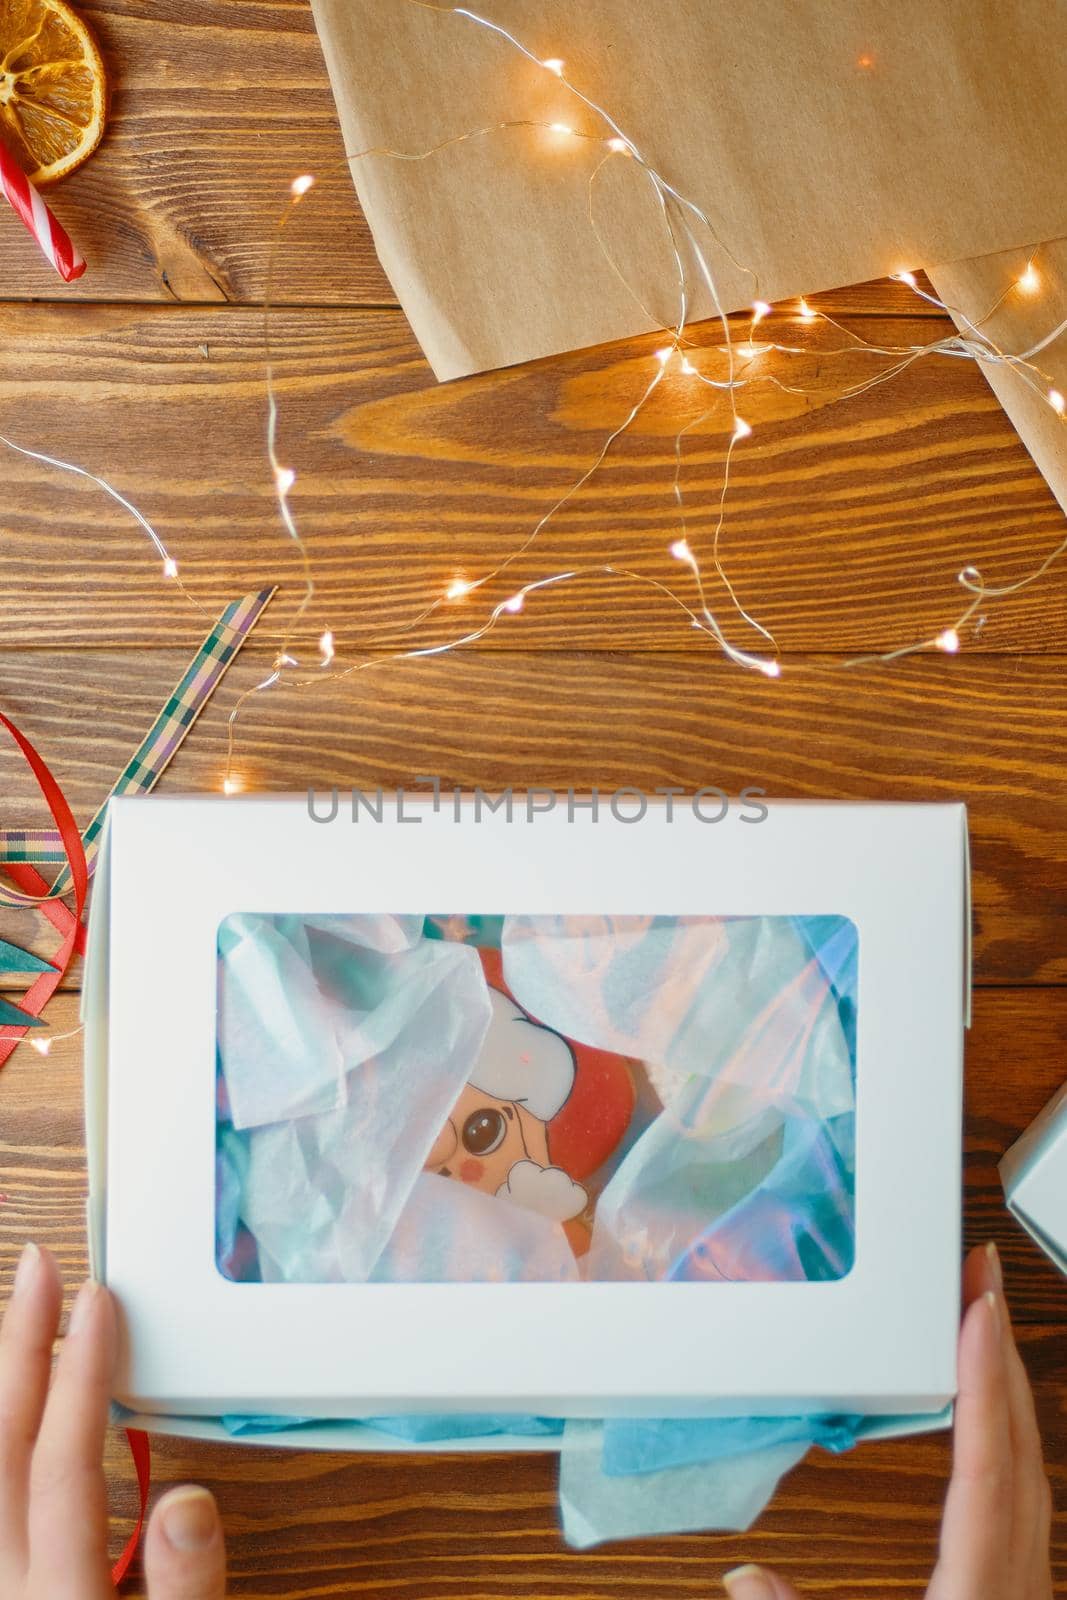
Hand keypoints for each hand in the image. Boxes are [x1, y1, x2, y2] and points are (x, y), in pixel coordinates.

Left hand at [0, 1243, 227, 1597]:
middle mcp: (5, 1582)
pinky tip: (17, 1389)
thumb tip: (188, 1504)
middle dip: (20, 1346)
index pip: (62, 1464)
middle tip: (38, 1270)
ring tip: (22, 1312)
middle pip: (0, 1447)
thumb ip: (186, 1589)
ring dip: (3, 1376)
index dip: (81, 1375)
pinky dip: (1, 1420)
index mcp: (56, 1599)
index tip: (100, 1300)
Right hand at [722, 1242, 1053, 1599]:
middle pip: (1018, 1448)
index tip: (977, 1308)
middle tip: (978, 1270)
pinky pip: (1025, 1486)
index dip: (981, 1384)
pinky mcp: (1018, 1586)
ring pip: (1030, 1463)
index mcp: (979, 1594)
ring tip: (978, 1314)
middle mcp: (1017, 1582)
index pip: (987, 1473)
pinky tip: (987, 1406)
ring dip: (1005, 1381)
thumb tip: (741, 1576)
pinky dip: (1007, 1426)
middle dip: (998, 1349)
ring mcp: (1026, 1583)